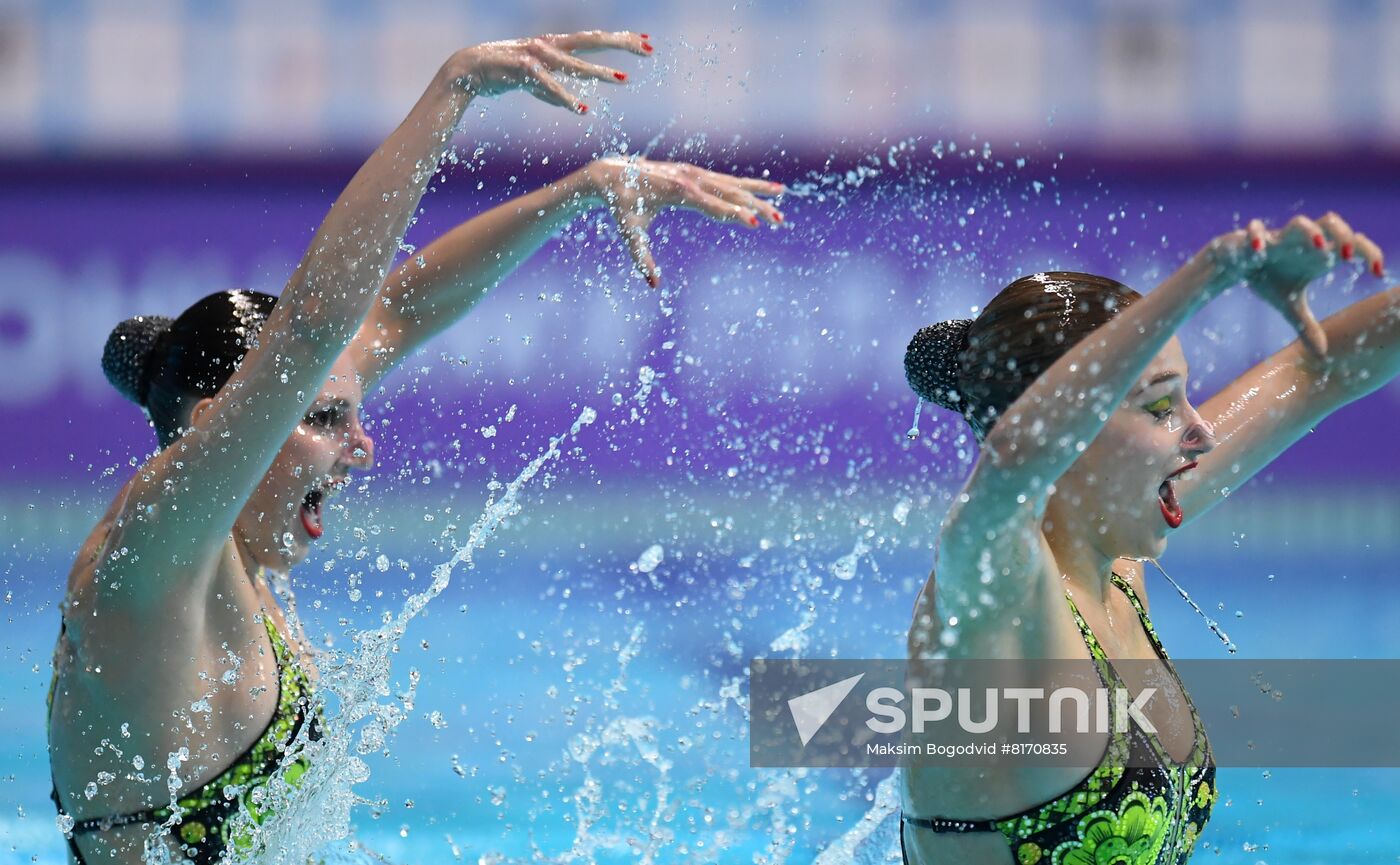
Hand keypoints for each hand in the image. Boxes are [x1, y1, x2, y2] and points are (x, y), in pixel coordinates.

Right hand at [446, 31, 651, 112]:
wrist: (466, 70)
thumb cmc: (502, 74)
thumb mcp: (534, 84)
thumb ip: (555, 92)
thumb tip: (578, 107)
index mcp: (555, 46)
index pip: (595, 40)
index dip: (621, 40)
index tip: (647, 43)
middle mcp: (550, 45)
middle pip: (592, 40)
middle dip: (622, 43)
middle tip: (649, 49)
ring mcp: (537, 55)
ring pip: (574, 63)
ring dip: (599, 71)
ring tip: (623, 79)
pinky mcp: (522, 69)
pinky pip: (548, 85)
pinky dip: (564, 97)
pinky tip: (581, 107)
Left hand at [581, 156, 785, 285]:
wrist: (612, 174)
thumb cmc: (621, 206)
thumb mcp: (630, 233)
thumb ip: (642, 257)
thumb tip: (653, 284)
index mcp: (679, 192)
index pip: (713, 205)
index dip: (735, 215)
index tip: (756, 224)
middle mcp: (691, 179)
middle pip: (730, 193)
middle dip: (756, 206)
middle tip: (779, 220)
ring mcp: (695, 174)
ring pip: (732, 183)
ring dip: (758, 192)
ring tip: (783, 197)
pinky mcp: (696, 174)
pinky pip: (726, 180)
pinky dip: (747, 185)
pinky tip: (766, 190)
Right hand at [1210, 213, 1385, 358]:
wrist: (1233, 262)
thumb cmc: (1268, 277)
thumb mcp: (1288, 304)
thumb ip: (1306, 325)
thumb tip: (1323, 353)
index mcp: (1316, 254)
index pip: (1350, 243)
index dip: (1369, 253)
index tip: (1378, 273)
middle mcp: (1302, 241)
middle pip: (1331, 222)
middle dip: (1343, 236)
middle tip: (1348, 257)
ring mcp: (1278, 238)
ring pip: (1299, 223)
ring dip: (1311, 232)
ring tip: (1320, 247)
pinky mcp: (1251, 238)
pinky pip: (1254, 230)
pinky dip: (1257, 238)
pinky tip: (1259, 253)